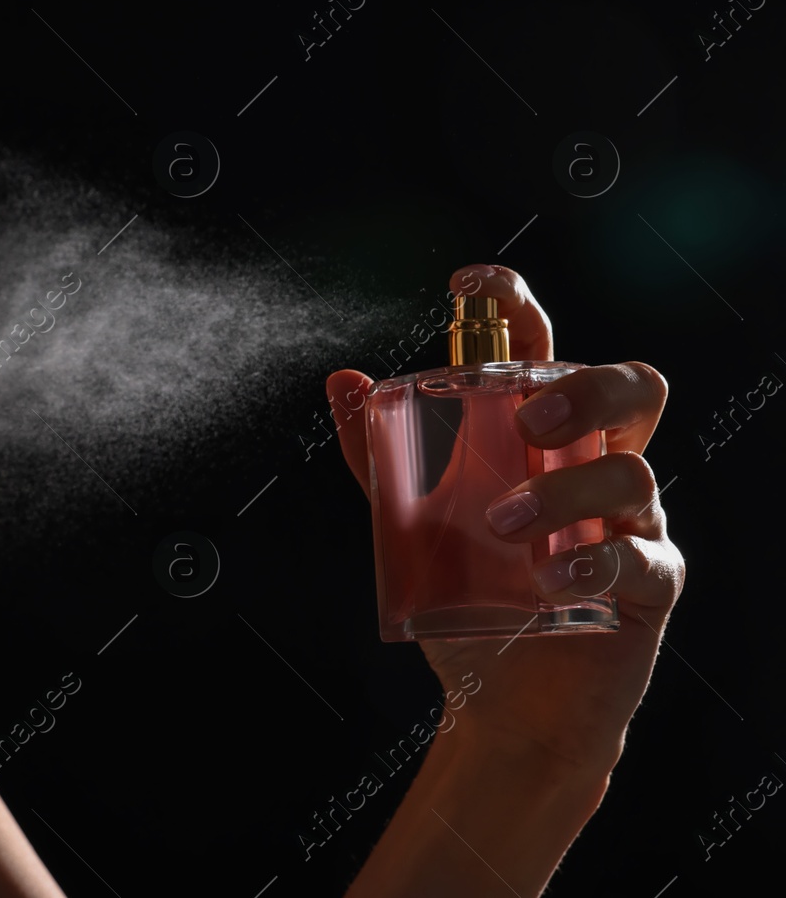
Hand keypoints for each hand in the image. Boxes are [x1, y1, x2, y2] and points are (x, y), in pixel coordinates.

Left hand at [324, 263, 684, 777]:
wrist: (504, 705)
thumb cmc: (471, 599)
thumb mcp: (412, 523)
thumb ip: (380, 458)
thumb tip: (339, 380)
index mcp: (540, 438)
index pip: (543, 351)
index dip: (518, 305)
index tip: (472, 284)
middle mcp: (592, 466)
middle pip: (628, 387)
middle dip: (582, 387)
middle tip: (527, 419)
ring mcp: (628, 524)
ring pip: (632, 470)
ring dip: (562, 492)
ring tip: (504, 528)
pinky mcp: (649, 586)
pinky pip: (642, 557)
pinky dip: (591, 562)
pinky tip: (546, 581)